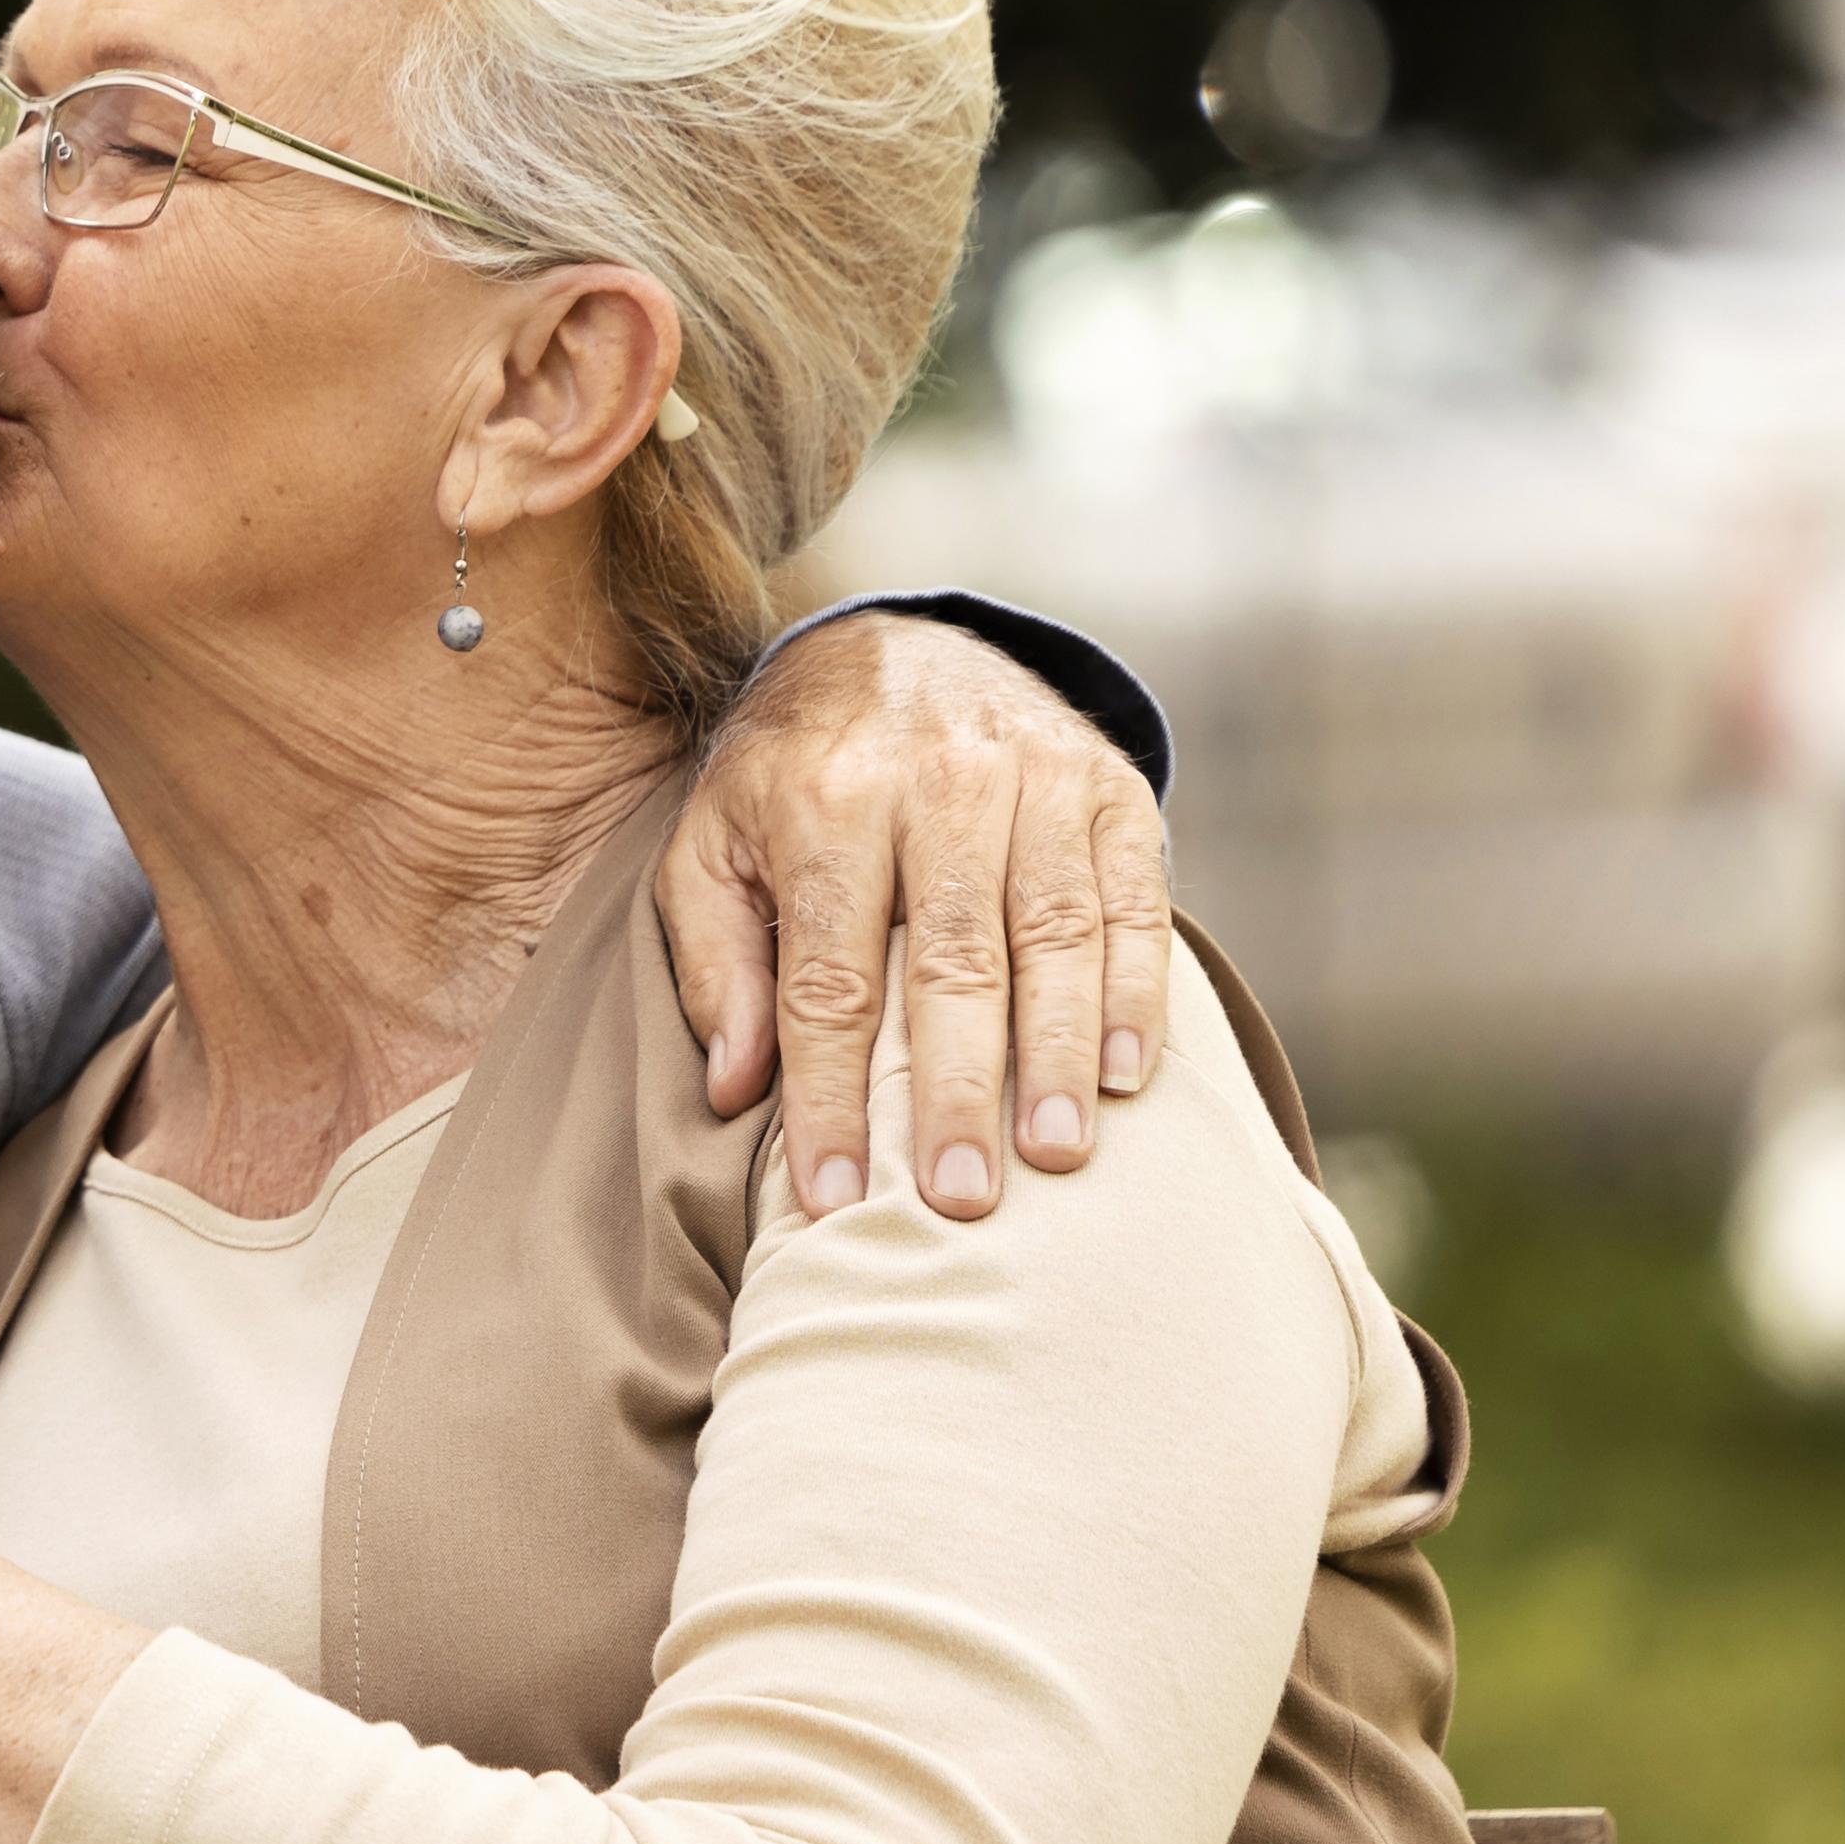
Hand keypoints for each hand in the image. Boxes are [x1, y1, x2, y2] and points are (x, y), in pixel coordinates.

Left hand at [665, 612, 1171, 1221]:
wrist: (895, 646)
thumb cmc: (787, 779)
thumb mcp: (711, 846)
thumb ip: (716, 962)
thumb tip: (734, 1087)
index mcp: (824, 803)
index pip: (827, 977)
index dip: (830, 1093)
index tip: (833, 1194)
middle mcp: (936, 783)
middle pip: (950, 962)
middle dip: (956, 1089)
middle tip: (961, 1197)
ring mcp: (1034, 778)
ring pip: (1053, 934)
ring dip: (1058, 1053)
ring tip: (1057, 1153)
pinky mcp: (1109, 785)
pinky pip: (1131, 901)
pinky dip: (1133, 991)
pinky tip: (1126, 1075)